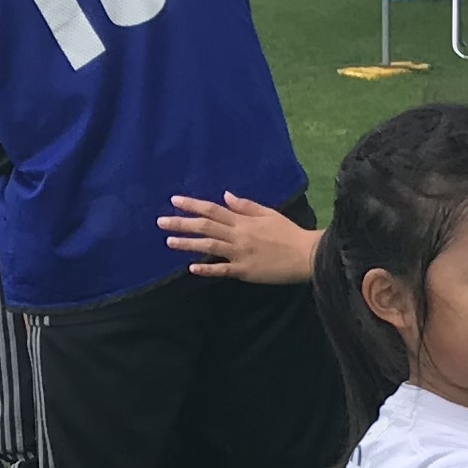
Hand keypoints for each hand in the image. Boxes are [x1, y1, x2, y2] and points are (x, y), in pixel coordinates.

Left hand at [159, 190, 319, 285]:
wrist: (306, 255)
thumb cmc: (288, 233)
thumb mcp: (269, 213)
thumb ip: (246, 206)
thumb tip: (226, 196)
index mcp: (244, 220)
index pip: (213, 209)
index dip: (193, 205)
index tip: (174, 201)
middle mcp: (238, 235)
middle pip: (206, 226)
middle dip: (182, 223)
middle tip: (161, 221)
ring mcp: (240, 253)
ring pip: (209, 246)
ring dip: (188, 244)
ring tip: (169, 241)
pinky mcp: (245, 271)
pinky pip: (222, 270)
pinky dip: (207, 269)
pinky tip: (191, 269)